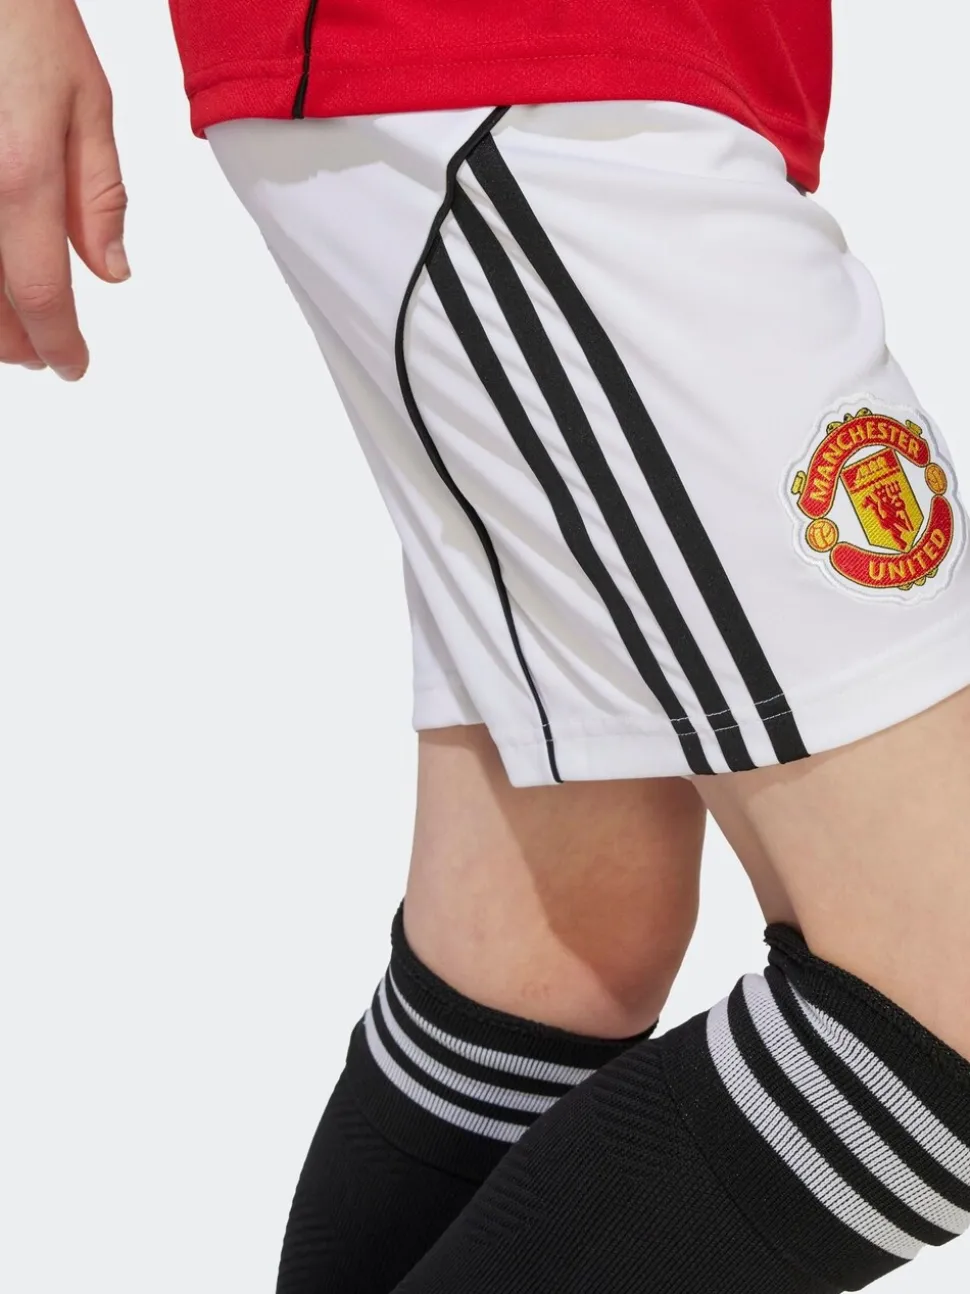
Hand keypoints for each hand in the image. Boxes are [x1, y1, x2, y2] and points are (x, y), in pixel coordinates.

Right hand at [0, 0, 127, 379]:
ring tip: (11, 332)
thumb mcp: (85, 102)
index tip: (72, 366)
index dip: (58, 344)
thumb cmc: (22, 20)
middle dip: (17, 343)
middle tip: (43, 353)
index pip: (41, 294)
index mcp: (20, 177)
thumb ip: (97, 196)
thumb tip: (111, 272)